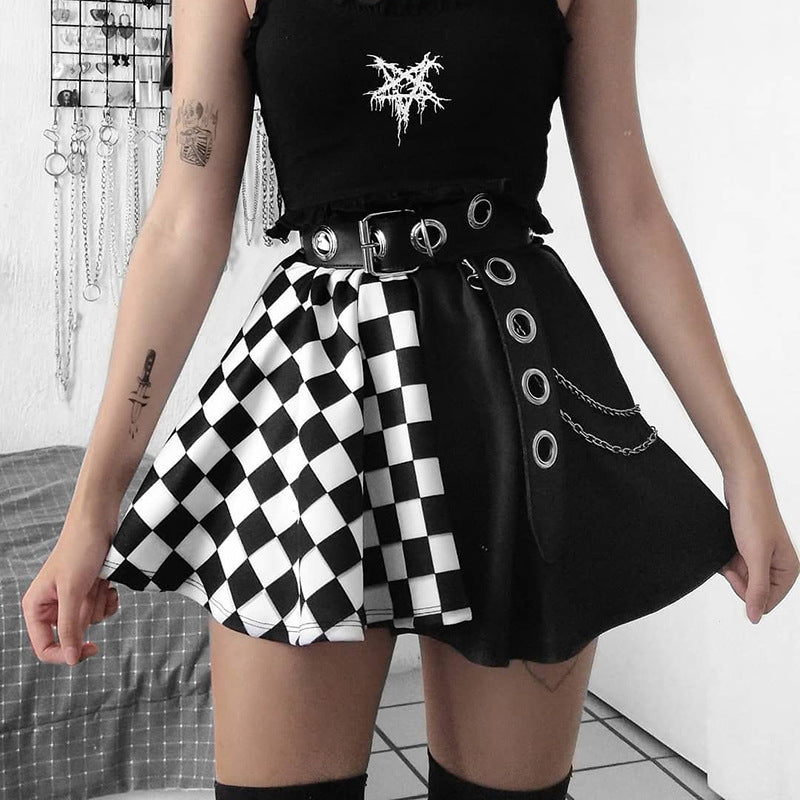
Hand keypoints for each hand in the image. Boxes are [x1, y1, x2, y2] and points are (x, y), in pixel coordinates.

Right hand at [21, 506, 120, 666]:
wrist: (99, 521)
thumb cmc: (80, 549)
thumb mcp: (74, 591)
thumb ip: (69, 626)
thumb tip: (70, 659)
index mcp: (36, 607)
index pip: (45, 647)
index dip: (67, 653)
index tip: (93, 649)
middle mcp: (52, 605)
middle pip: (74, 633)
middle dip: (88, 612)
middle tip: (90, 587)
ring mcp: (72, 598)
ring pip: (92, 620)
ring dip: (100, 601)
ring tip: (98, 579)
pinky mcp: (90, 590)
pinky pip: (103, 610)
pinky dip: (109, 598)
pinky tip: (109, 582)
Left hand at [718, 466, 797, 623]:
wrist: (742, 485)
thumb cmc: (754, 515)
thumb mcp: (755, 556)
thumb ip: (757, 589)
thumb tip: (755, 617)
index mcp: (789, 571)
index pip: (766, 602)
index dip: (747, 593)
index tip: (737, 573)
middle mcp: (778, 565)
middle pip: (752, 591)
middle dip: (738, 578)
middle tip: (733, 558)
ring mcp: (762, 556)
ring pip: (742, 577)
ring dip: (731, 568)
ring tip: (730, 548)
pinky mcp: (748, 547)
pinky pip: (735, 564)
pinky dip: (726, 558)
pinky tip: (725, 546)